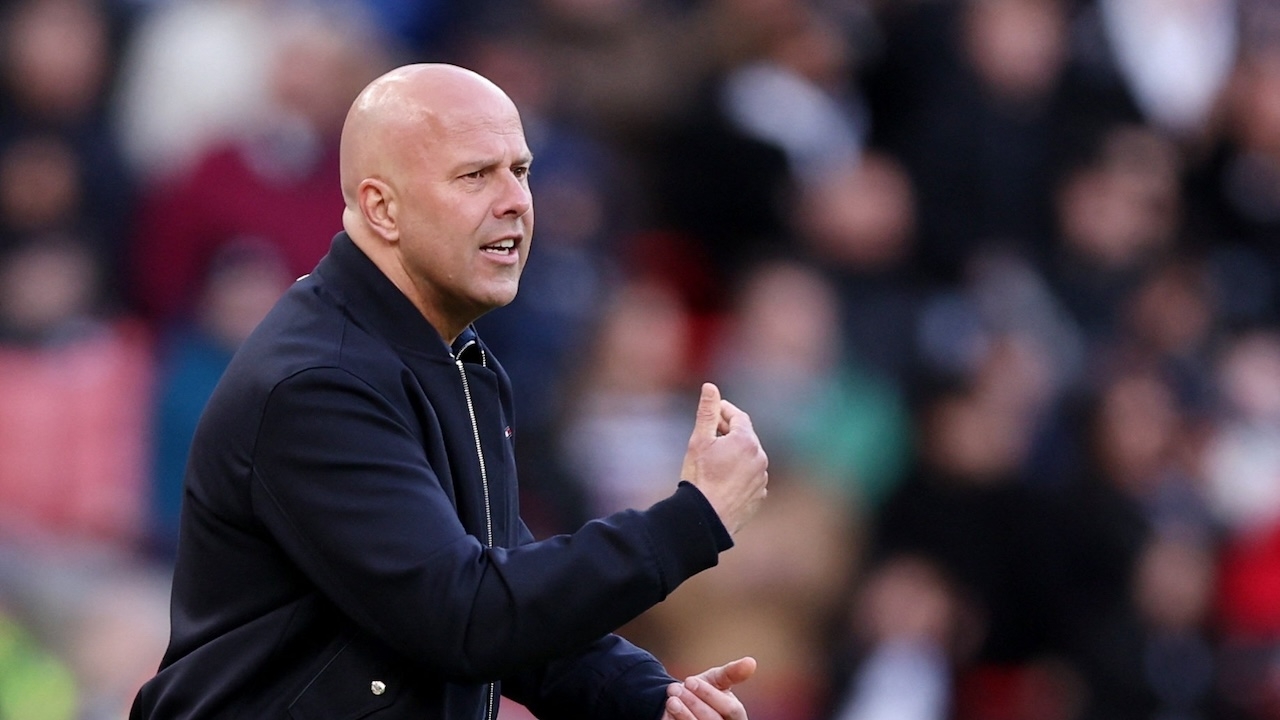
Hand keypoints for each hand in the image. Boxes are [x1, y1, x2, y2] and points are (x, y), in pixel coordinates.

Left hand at [662, 657, 755, 719]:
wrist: (680, 705)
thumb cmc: (703, 692)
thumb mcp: (717, 680)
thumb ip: (732, 673)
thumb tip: (751, 662)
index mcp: (737, 717)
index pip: (730, 709)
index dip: (710, 694)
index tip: (689, 681)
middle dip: (693, 702)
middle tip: (675, 688)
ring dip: (683, 713)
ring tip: (671, 699)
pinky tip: (670, 711)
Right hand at [680, 383, 767, 534]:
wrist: (706, 518)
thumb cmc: (700, 477)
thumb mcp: (699, 440)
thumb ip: (708, 412)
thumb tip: (710, 386)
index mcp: (747, 441)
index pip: (738, 417)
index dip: (724, 411)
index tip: (712, 411)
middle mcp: (760, 458)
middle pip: (745, 437)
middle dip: (728, 433)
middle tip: (709, 435)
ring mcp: (762, 479)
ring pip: (749, 458)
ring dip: (735, 454)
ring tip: (714, 460)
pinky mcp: (759, 495)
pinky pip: (751, 477)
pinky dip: (740, 473)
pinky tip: (722, 479)